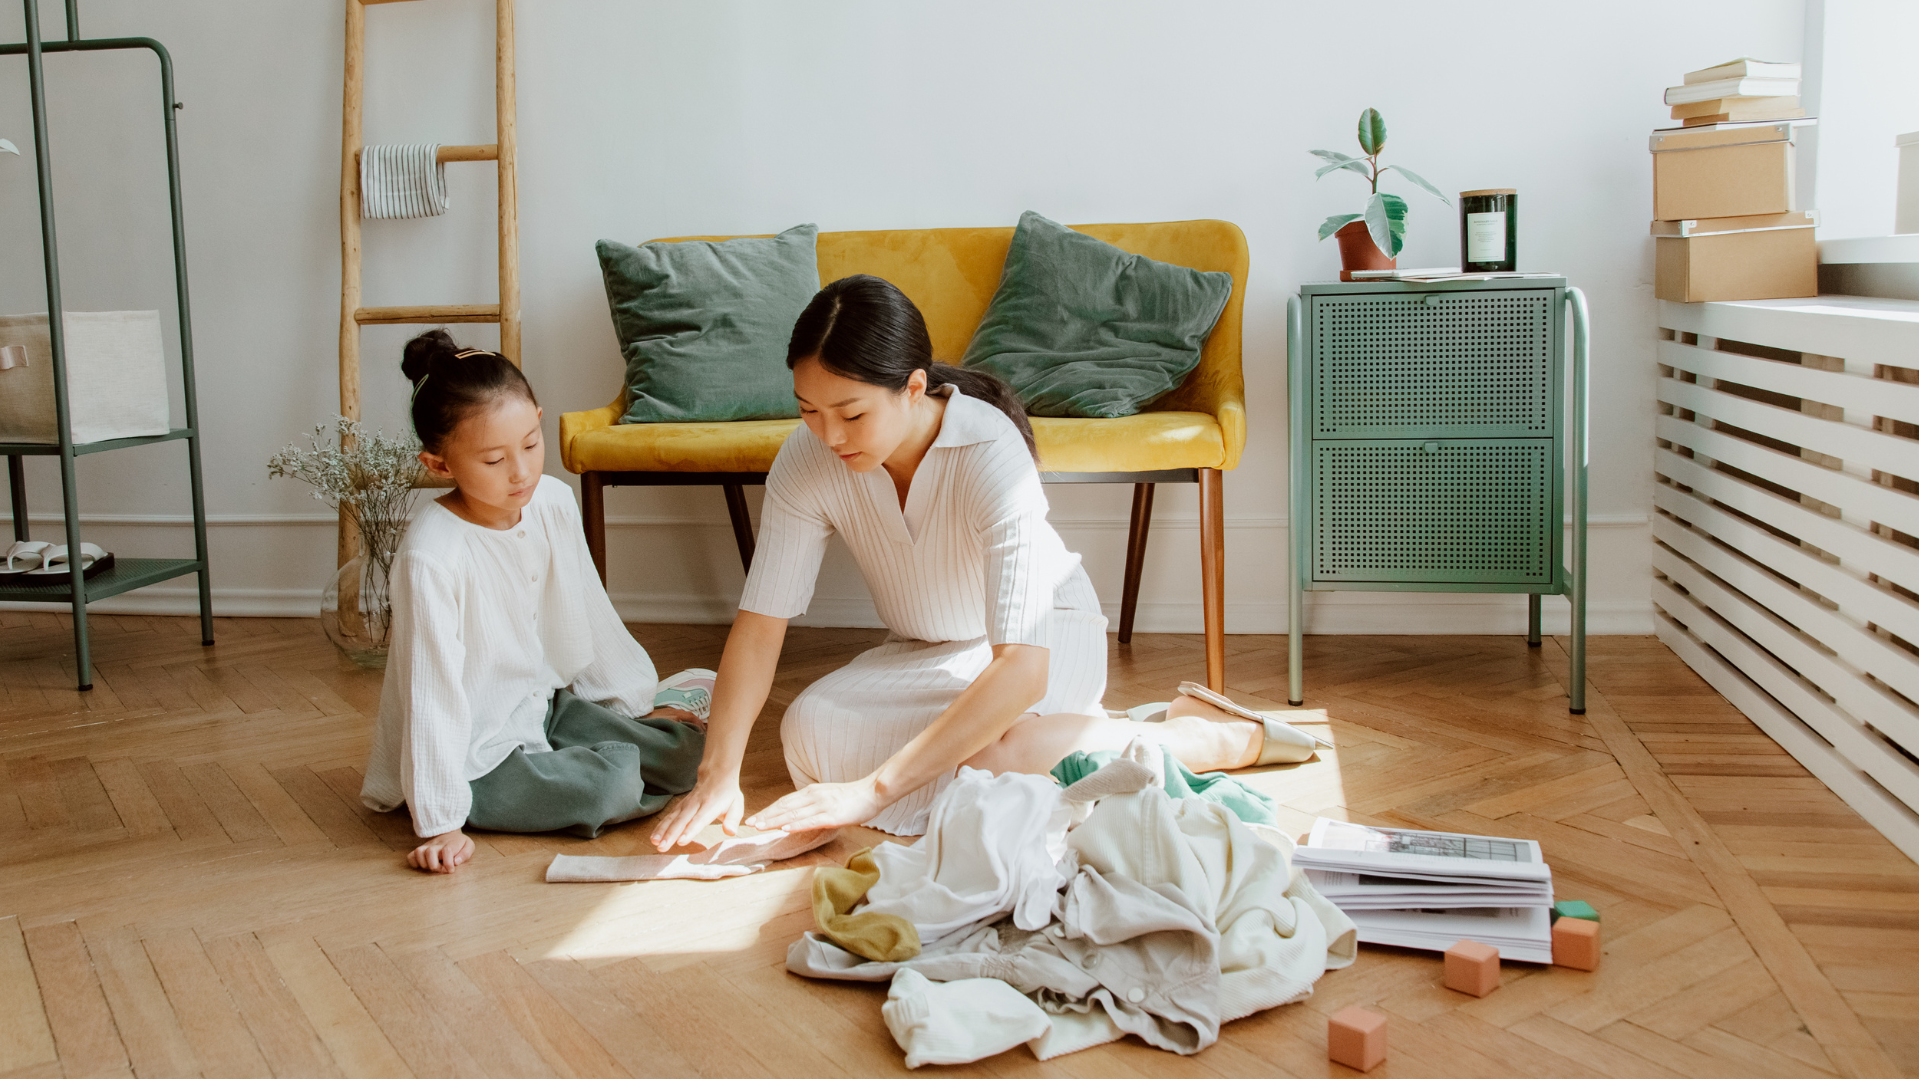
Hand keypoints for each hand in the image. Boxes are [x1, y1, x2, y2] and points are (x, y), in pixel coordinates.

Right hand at [407, 830, 473, 873]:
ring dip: (424, 864)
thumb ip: (466, 853)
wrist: (449, 834)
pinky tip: (422, 865)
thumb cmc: (459, 843)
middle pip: (429, 852)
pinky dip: (414, 863)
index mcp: (450, 844)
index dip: (448, 863)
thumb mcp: (469, 845)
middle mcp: (437, 845)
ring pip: (418, 852)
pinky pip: (410, 856)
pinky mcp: (420, 850)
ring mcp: (427, 847)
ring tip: (431, 867)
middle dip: (434, 865)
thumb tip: (456, 861)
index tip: (451, 869)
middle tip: (441, 869)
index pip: (447, 851)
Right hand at [650, 772, 745, 850]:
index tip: (681, 841)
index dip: (690, 830)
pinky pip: (669, 816)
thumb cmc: (727, 793)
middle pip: (681, 820)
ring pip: (672, 818)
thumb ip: (733, 820)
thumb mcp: (737, 805)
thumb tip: (731, 832)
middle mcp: (696, 804)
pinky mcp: (680, 806)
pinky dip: (660, 826)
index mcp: (710, 806)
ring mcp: (686, 804)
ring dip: (662, 831)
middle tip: (662, 847)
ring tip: (655, 843)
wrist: (717, 773)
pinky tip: (654, 837)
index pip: (699, 819)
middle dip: (671, 834)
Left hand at [745, 776, 885, 833]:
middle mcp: (813, 796)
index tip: (754, 818)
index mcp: (811, 792)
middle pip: (784, 807)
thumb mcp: (827, 797)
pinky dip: (796, 825)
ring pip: (793, 814)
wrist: (872, 792)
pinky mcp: (832, 815)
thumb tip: (798, 814)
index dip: (768, 810)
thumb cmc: (852, 797)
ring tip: (760, 826)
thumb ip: (812, 803)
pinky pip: (810, 821)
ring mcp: (822, 806)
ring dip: (774, 821)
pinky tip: (784, 829)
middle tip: (749, 824)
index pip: (784, 802)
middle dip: (765, 816)